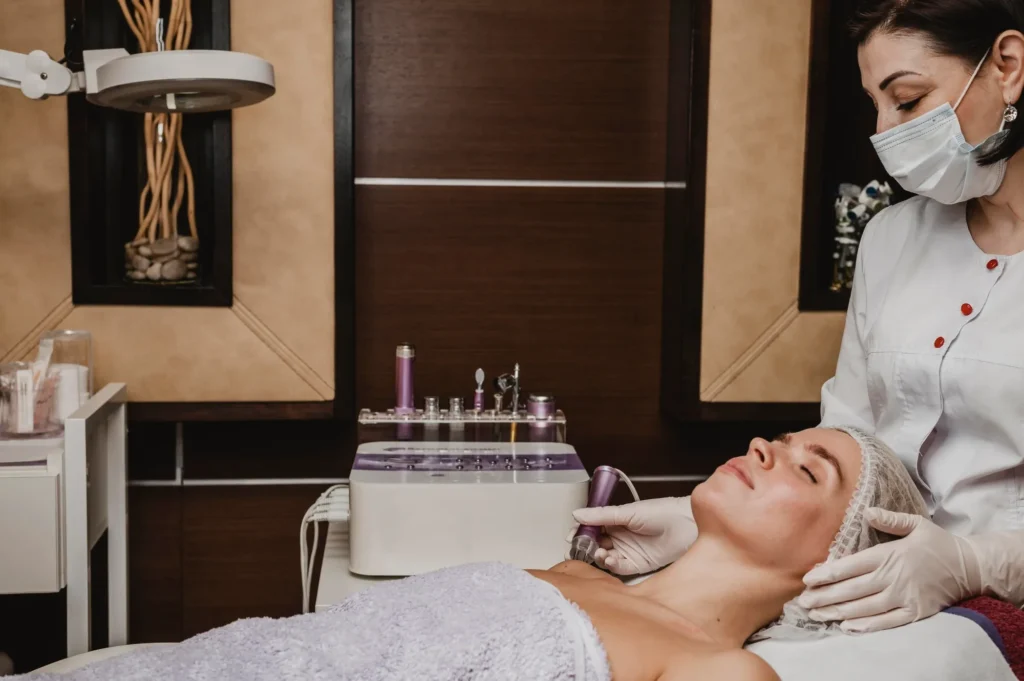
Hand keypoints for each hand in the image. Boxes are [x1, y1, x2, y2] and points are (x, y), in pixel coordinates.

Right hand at [565, 497, 696, 574]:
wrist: (686, 526)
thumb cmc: (662, 512)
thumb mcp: (628, 511)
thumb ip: (601, 515)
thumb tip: (578, 514)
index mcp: (616, 520)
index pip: (592, 527)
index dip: (581, 532)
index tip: (572, 535)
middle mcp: (620, 536)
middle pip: (596, 544)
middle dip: (587, 547)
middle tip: (582, 548)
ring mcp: (628, 551)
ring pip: (605, 557)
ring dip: (599, 556)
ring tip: (599, 553)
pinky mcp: (637, 565)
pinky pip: (618, 568)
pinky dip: (612, 565)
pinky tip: (610, 560)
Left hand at [796, 508, 981, 632]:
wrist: (971, 566)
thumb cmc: (938, 543)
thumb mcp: (915, 523)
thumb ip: (889, 519)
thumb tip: (865, 511)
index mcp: (889, 555)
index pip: (850, 566)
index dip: (827, 574)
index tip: (807, 579)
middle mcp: (894, 577)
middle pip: (852, 589)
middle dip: (825, 596)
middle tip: (802, 602)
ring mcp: (905, 597)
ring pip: (865, 607)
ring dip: (838, 612)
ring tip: (817, 614)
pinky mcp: (916, 613)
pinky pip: (887, 622)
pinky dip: (867, 625)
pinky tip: (847, 626)